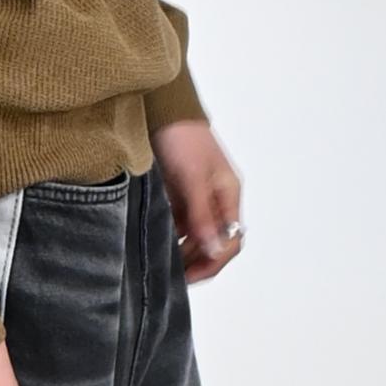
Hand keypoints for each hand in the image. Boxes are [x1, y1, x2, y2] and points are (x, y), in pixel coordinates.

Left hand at [152, 119, 246, 280]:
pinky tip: (155, 245)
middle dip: (196, 262)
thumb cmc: (182, 138)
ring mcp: (197, 199)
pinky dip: (169, 238)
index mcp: (228, 195)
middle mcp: (216, 201)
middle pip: (213, 244)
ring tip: (160, 263)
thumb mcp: (192, 179)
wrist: (161, 110)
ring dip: (181, 252)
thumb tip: (215, 251)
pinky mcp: (178, 196)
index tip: (190, 275)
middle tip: (170, 276)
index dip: (213, 262)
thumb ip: (202, 216)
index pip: (231, 242)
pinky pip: (179, 225)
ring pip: (194, 237)